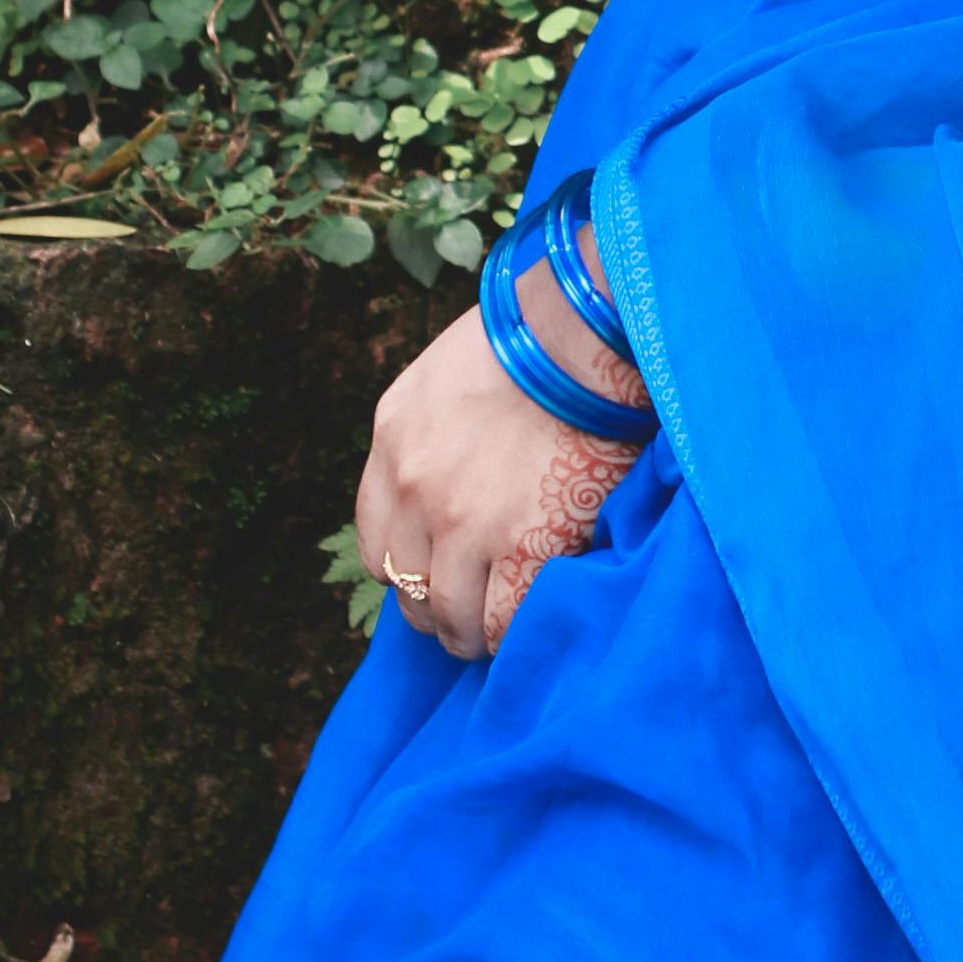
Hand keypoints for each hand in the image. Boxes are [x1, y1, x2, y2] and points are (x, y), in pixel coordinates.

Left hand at [355, 279, 646, 656]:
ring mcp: (466, 522)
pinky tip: (530, 620)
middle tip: (469, 608)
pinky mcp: (524, 544)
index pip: (378, 542)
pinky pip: (503, 621)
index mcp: (393, 440)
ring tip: (498, 630)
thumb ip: (428, 434)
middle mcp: (416, 488)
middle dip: (435, 606)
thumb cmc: (533, 337)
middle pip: (406, 587)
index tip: (439, 571)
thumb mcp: (444, 376)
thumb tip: (443, 479)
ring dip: (471, 631)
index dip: (410, 568)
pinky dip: (512, 631)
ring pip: (450, 616)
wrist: (584, 329)